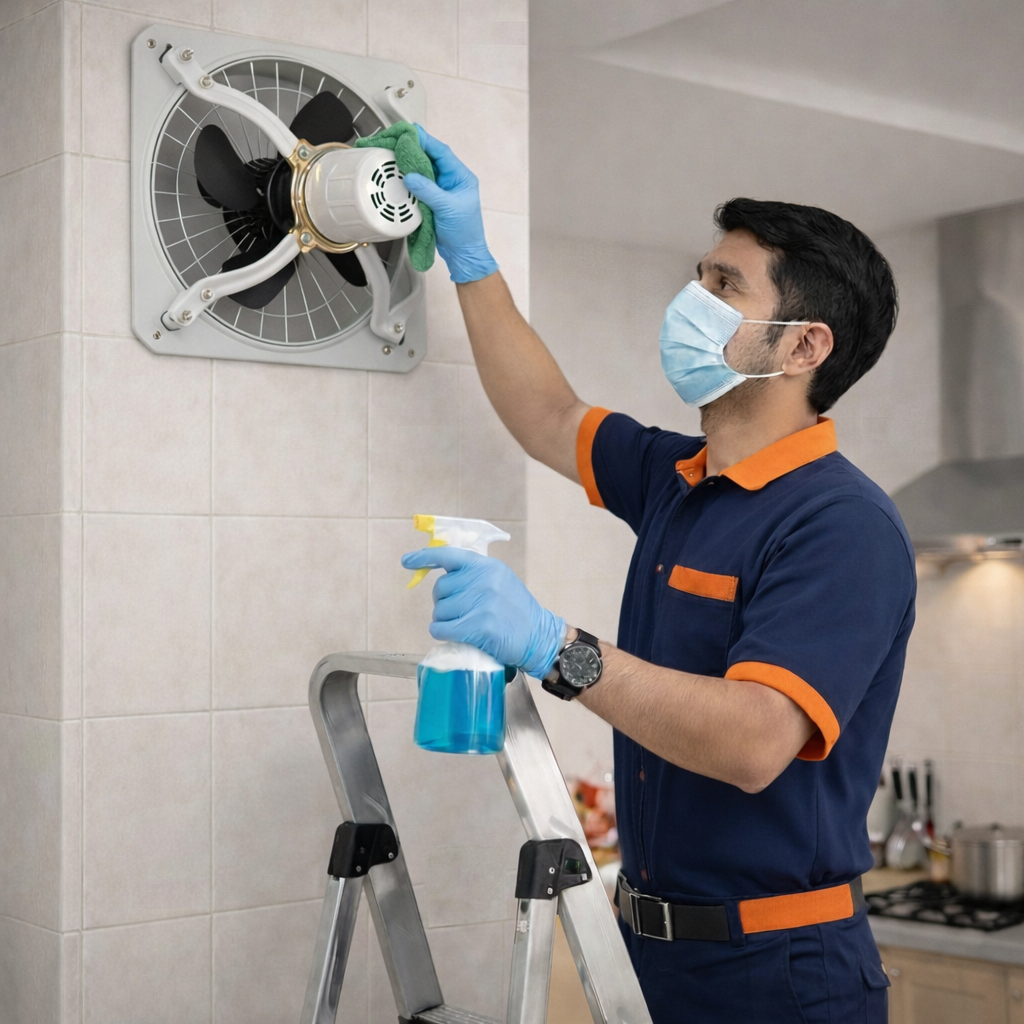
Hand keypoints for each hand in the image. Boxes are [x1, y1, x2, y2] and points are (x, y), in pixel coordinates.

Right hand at [401, 125, 499, 283]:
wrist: (463, 254)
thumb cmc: (464, 233)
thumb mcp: (447, 208)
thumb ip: (429, 191)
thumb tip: (411, 176)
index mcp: (460, 177)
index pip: (441, 152)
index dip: (425, 140)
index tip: (409, 132)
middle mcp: (451, 180)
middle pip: (430, 158)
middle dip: (414, 149)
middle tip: (396, 141)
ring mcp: (441, 190)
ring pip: (423, 170)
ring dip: (410, 164)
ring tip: (394, 155)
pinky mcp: (432, 200)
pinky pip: (419, 185)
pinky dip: (409, 179)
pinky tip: (399, 175)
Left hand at [401, 547, 565, 676]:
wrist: (538, 636)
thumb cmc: (517, 611)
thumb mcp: (500, 581)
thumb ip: (475, 575)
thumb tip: (443, 576)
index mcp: (487, 566)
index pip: (449, 555)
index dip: (424, 557)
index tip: (407, 561)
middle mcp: (483, 580)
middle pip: (440, 589)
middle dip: (443, 602)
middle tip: (459, 612)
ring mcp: (481, 603)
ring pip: (438, 611)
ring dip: (444, 621)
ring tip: (462, 625)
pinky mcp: (478, 626)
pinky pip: (441, 628)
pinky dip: (441, 633)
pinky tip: (452, 634)